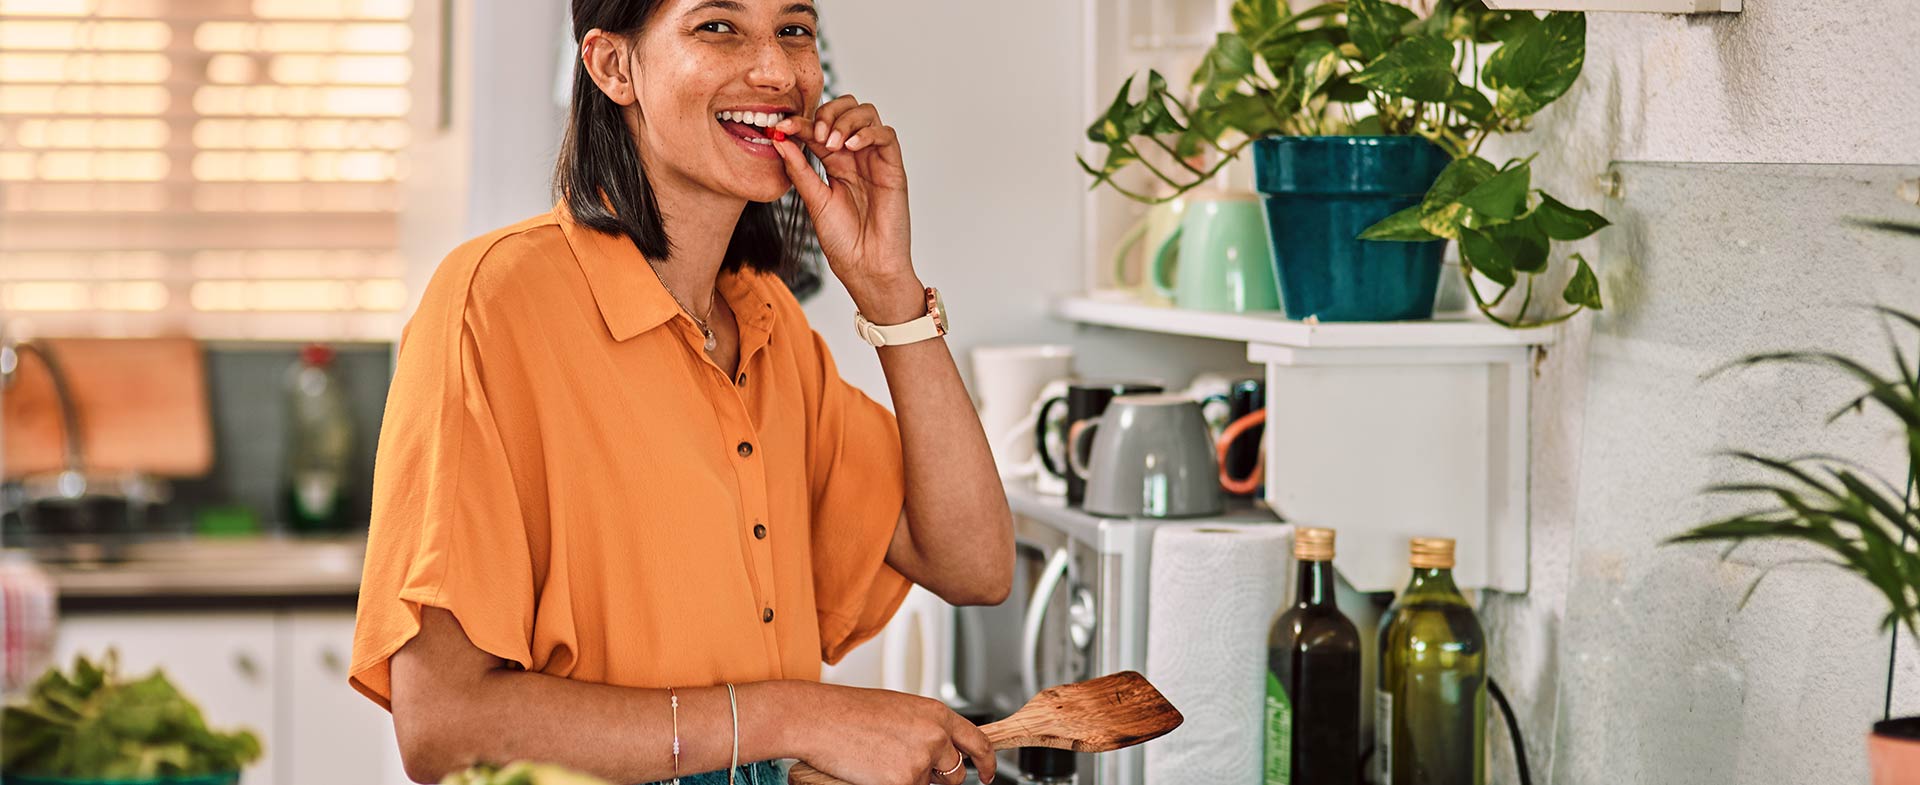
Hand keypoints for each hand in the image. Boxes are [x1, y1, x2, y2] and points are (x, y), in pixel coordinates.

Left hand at [771, 96, 917, 309]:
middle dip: (827, 112)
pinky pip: (887, 135)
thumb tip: (779, 140)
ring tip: (832, 142)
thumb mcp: (814, 201)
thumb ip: (799, 170)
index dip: (799, 122)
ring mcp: (875, 161)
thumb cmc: (843, 241)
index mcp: (834, 163)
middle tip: (814, 134)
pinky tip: (851, 146)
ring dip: (846, 120)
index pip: (817, 128)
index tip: (780, 127)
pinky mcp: (893, 169)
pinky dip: (868, 132)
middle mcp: (855, 157)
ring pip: (867, 115)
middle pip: (846, 109)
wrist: (866, 267)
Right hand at [791, 683, 995, 784]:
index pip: (977, 741)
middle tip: (909, 767)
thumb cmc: (849, 712)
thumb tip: (939, 748)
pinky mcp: (904, 781)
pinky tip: (873, 769)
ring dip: (911, 780)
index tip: (988, 773)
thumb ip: (926, 727)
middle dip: (939, 777)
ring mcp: (921, 760)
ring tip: (881, 759)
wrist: (819, 718)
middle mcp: (935, 736)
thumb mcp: (900, 710)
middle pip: (955, 772)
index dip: (987, 761)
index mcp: (936, 713)